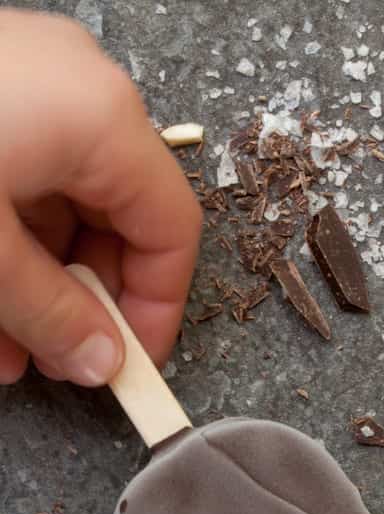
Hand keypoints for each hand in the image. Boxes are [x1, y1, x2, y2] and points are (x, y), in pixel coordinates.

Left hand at [0, 9, 200, 385]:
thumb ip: (51, 316)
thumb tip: (97, 359)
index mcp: (99, 121)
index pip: (169, 229)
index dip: (155, 310)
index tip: (128, 366)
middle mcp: (74, 89)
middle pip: (113, 217)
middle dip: (84, 301)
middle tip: (59, 362)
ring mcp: (23, 80)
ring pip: (56, 203)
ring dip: (37, 284)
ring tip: (4, 348)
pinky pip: (14, 174)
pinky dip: (3, 240)